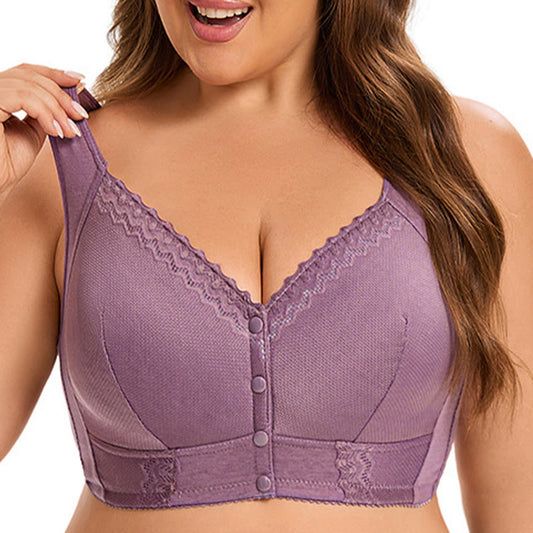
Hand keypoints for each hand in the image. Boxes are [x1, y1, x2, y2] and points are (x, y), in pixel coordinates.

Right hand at [0, 63, 88, 194]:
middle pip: (30, 76)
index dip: (55, 73)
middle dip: (62, 96)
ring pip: (29, 86)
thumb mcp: (36, 129)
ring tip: (70, 131)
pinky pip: (22, 96)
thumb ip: (49, 109)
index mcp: (0, 92)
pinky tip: (55, 132)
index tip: (81, 82)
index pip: (27, 71)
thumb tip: (76, 86)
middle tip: (81, 115)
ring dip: (57, 109)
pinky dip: (45, 113)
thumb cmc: (10, 161)